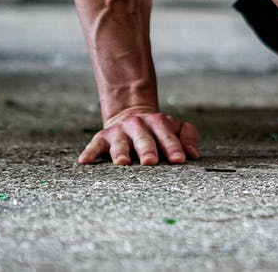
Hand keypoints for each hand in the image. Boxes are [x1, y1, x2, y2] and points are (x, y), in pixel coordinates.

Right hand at [78, 110, 199, 165]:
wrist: (130, 114)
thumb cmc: (158, 131)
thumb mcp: (175, 128)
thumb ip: (187, 138)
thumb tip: (193, 154)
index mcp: (159, 123)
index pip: (167, 136)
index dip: (173, 147)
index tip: (179, 160)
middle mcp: (138, 125)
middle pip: (144, 139)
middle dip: (147, 150)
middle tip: (151, 162)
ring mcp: (119, 132)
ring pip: (120, 143)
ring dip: (121, 152)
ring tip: (123, 163)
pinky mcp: (102, 138)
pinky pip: (94, 146)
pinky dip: (90, 153)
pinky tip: (85, 161)